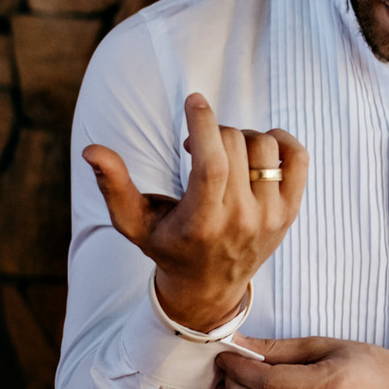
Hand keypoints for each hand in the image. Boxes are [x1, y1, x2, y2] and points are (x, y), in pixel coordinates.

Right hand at [83, 94, 308, 331]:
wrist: (209, 288)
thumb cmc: (166, 246)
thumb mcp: (133, 222)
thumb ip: (113, 185)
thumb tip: (91, 149)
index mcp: (202, 222)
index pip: (212, 164)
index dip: (204, 125)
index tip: (194, 101)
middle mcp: (241, 220)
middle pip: (235, 145)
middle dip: (212, 131)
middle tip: (196, 146)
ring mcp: (271, 217)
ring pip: (265, 145)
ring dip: (241, 136)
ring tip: (224, 152)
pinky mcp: (291, 212)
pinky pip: (298, 156)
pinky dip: (280, 140)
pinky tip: (258, 147)